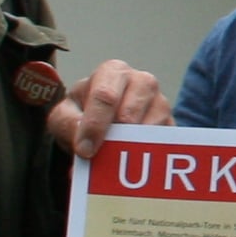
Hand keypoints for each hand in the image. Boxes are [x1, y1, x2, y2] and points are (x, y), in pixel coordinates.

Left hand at [45, 59, 168, 159]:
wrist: (99, 124)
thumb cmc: (82, 114)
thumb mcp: (63, 116)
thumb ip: (67, 126)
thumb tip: (84, 145)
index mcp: (113, 72)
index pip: (105, 96)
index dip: (94, 125)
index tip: (84, 151)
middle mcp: (142, 82)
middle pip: (130, 114)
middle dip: (113, 138)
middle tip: (101, 155)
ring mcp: (161, 103)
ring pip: (149, 130)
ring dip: (130, 149)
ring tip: (115, 161)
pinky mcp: (172, 126)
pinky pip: (163, 144)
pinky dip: (147, 157)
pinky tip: (133, 164)